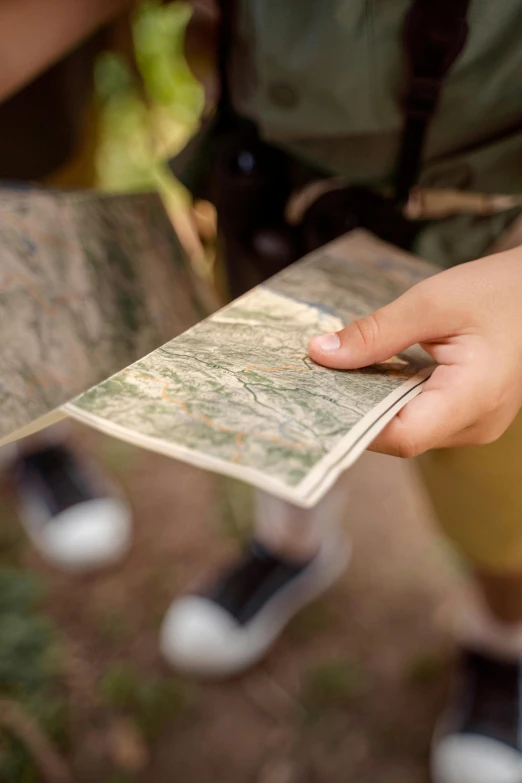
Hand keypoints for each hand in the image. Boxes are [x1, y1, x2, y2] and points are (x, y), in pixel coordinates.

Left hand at [308, 247, 521, 456]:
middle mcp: (477, 423)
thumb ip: (375, 333)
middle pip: (402, 435)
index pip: (404, 436)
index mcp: (475, 397)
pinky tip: (370, 375)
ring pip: (409, 428)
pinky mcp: (469, 414)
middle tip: (315, 383)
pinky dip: (393, 398)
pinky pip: (422, 416)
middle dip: (356, 411)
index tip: (317, 400)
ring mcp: (475, 423)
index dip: (357, 424)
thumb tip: (319, 354)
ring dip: (373, 404)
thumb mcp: (430, 302)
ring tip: (337, 376)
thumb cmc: (496, 290)